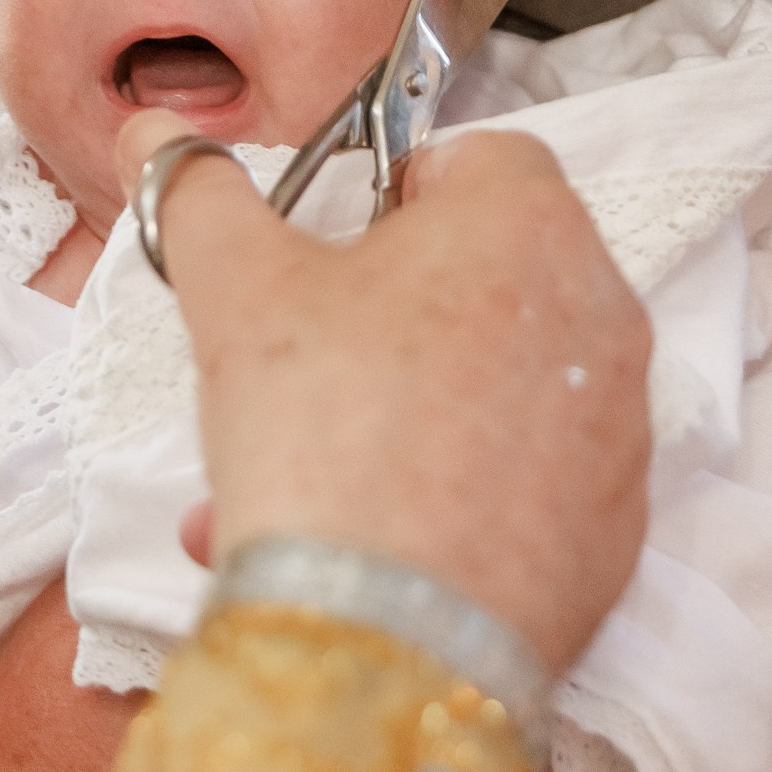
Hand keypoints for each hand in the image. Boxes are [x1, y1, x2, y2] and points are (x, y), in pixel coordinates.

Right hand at [115, 111, 651, 673]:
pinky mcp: (611, 537)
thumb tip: (153, 136)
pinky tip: (353, 548)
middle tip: (299, 372)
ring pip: (492, 394)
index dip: (390, 197)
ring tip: (289, 484)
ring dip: (396, 420)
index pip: (475, 159)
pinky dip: (447, 503)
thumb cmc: (321, 425)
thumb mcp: (235, 288)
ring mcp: (618, 433)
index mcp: (531, 224)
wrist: (383, 635)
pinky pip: (520, 491)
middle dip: (383, 321)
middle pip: (484, 282)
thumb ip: (200, 194)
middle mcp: (602, 314)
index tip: (326, 257)